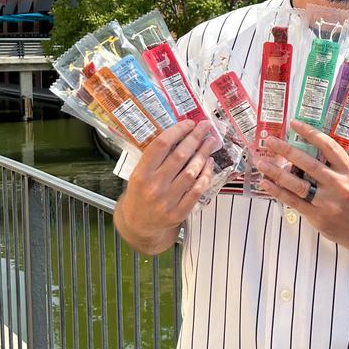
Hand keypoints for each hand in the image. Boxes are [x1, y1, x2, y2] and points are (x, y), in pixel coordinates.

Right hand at [116, 120, 215, 252]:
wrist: (138, 225)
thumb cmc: (140, 193)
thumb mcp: (138, 173)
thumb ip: (155, 158)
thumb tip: (181, 134)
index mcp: (141, 174)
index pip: (161, 145)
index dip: (177, 131)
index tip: (189, 123)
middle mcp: (154, 186)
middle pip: (179, 156)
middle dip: (195, 138)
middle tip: (205, 126)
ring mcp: (167, 201)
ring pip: (191, 172)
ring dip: (203, 154)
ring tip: (211, 142)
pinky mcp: (179, 212)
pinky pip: (197, 190)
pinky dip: (206, 175)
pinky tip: (209, 163)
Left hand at [256, 120, 348, 250]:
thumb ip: (332, 165)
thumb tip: (303, 148)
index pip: (329, 147)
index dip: (311, 134)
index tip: (294, 124)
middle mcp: (339, 185)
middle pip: (309, 164)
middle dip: (287, 151)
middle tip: (270, 141)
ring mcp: (327, 202)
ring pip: (298, 184)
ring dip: (277, 172)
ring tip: (261, 163)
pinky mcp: (317, 216)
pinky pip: (293, 201)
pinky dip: (278, 191)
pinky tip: (266, 183)